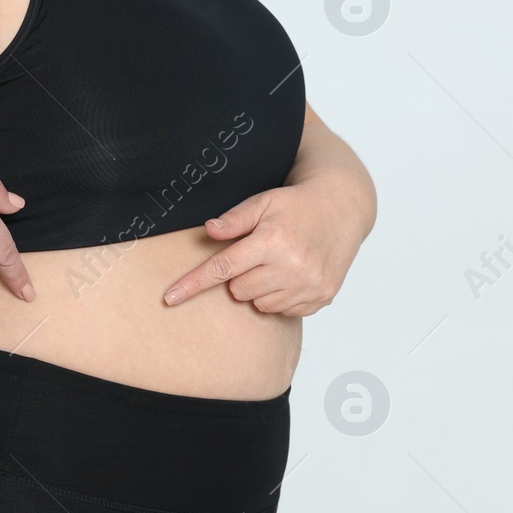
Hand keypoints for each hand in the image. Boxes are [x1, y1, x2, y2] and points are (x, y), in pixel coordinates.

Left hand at [161, 182, 364, 315]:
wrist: (343, 208)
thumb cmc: (296, 204)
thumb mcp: (263, 202)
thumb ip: (235, 219)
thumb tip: (208, 231)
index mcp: (272, 240)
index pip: (222, 268)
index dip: (193, 284)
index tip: (169, 299)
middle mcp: (292, 266)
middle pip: (239, 290)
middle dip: (241, 275)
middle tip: (258, 254)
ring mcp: (308, 285)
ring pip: (260, 304)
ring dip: (260, 288)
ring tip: (278, 262)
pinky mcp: (321, 297)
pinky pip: (284, 310)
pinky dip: (282, 296)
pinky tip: (293, 273)